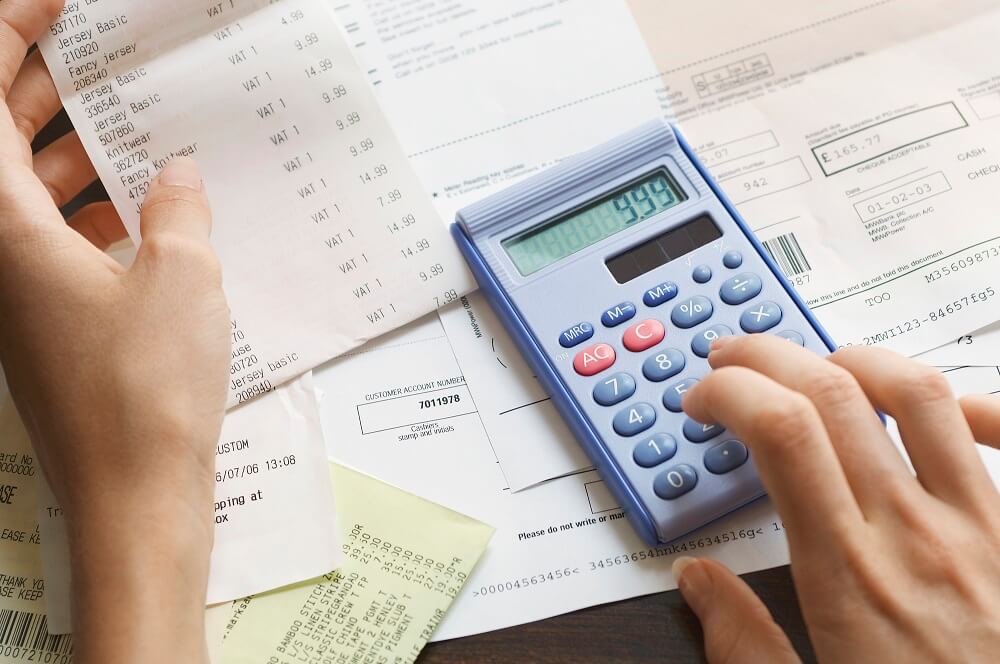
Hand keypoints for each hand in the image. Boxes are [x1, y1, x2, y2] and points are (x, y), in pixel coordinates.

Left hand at [0, 2, 228, 661]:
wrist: (135, 498)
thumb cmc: (148, 393)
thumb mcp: (183, 275)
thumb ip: (178, 207)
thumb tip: (175, 174)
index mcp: (7, 230)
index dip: (11, 41)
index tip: (50, 8)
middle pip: (0, 147)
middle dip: (40, 90)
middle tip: (94, 59)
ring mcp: (19, 294)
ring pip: (28, 194)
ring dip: (70, 152)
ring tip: (128, 124)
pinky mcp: (49, 324)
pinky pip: (55, 240)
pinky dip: (90, 209)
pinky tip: (145, 209)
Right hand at [676, 336, 999, 662]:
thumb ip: (743, 644)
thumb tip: (698, 583)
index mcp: (848, 573)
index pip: (781, 431)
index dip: (730, 393)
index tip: (704, 401)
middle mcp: (911, 531)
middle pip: (831, 392)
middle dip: (767, 355)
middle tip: (733, 359)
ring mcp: (978, 524)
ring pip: (915, 393)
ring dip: (852, 357)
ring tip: (815, 362)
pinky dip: (970, 401)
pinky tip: (940, 406)